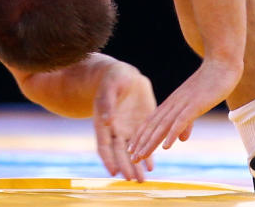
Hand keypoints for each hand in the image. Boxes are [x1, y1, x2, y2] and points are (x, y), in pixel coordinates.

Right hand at [93, 62, 156, 180]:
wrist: (126, 75)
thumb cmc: (114, 79)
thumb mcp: (110, 87)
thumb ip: (108, 103)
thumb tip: (106, 121)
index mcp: (103, 123)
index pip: (104, 146)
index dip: (108, 159)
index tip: (114, 171)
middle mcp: (116, 131)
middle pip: (119, 153)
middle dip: (125, 167)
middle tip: (132, 179)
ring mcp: (129, 130)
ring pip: (132, 152)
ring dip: (137, 166)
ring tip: (143, 179)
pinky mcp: (142, 126)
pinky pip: (145, 143)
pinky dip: (148, 155)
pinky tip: (152, 166)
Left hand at [127, 57, 241, 162]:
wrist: (221, 63)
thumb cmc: (210, 83)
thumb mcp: (195, 105)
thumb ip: (187, 122)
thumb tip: (181, 140)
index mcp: (172, 102)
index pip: (152, 121)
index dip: (141, 135)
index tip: (131, 149)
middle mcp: (174, 103)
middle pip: (153, 125)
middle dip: (141, 143)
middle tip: (131, 158)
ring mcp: (183, 103)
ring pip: (163, 125)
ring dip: (151, 142)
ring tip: (141, 156)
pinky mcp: (195, 104)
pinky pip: (181, 121)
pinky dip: (172, 134)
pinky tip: (167, 147)